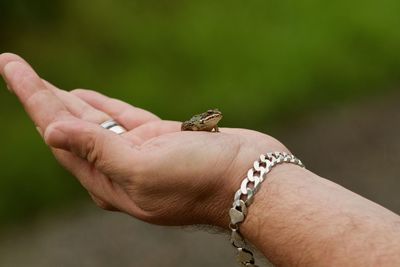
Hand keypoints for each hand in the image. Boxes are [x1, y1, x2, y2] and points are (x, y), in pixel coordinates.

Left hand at [0, 53, 287, 227]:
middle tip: (15, 66)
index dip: (32, 98)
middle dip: (41, 96)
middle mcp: (119, 168)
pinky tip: (86, 97)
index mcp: (108, 180)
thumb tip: (50, 130)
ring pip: (94, 121)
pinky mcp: (161, 139)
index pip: (57, 134)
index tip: (11, 66)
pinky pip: (122, 119)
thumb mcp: (143, 169)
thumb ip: (97, 150)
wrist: (251, 180)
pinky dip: (103, 106)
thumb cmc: (200, 180)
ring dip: (67, 101)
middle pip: (69, 126)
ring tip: (42, 83)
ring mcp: (140, 153)